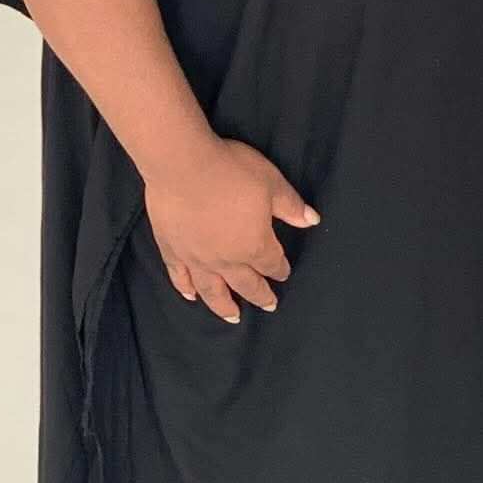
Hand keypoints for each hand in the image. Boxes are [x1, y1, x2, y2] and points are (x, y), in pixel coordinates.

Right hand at [145, 137, 319, 323]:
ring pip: (212, 291)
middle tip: (268, 305)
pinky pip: (179, 277)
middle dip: (260, 295)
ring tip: (232, 317)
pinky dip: (185, 289)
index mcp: (255, 246)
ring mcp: (196, 259)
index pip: (272, 264)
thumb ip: (291, 206)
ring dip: (224, 306)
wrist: (181, 165)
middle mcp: (226, 260)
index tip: (283, 273)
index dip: (280, 269)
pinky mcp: (171, 250)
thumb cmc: (231, 171)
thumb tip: (311, 221)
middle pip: (246, 284)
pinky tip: (190, 295)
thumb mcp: (271, 183)